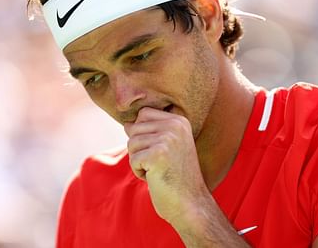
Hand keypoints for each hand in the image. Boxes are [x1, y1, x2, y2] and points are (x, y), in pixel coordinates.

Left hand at [124, 107, 208, 223]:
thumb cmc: (176, 177)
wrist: (191, 204)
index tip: (160, 151)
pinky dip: (139, 172)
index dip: (143, 134)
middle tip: (159, 163)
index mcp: (180, 121)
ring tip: (158, 170)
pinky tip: (156, 178)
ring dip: (139, 161)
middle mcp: (175, 126)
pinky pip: (133, 160)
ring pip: (132, 144)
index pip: (144, 114)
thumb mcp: (168, 147)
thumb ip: (150, 131)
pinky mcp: (158, 155)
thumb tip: (127, 124)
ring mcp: (167, 139)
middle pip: (135, 128)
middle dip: (139, 149)